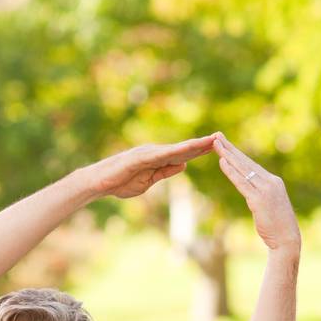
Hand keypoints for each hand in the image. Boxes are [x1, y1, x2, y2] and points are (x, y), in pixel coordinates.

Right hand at [92, 136, 214, 198]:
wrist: (99, 183)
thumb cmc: (121, 182)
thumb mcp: (150, 180)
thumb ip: (166, 172)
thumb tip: (184, 165)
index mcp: (158, 158)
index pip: (183, 154)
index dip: (200, 150)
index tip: (218, 147)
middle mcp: (155, 151)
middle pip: (183, 148)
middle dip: (202, 144)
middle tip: (222, 137)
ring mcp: (148, 153)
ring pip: (176, 149)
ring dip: (193, 145)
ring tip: (211, 140)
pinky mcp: (140, 158)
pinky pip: (161, 155)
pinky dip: (175, 152)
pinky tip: (188, 151)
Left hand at [214, 133, 300, 252]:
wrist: (287, 240)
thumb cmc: (279, 227)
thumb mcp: (271, 206)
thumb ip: (262, 195)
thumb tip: (252, 192)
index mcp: (274, 182)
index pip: (252, 165)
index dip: (238, 154)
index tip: (227, 144)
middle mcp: (270, 182)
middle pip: (246, 162)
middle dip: (230, 148)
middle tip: (217, 136)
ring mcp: (265, 190)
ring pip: (243, 169)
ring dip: (228, 155)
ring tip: (215, 144)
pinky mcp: (259, 200)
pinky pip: (242, 183)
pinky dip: (231, 171)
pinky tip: (222, 162)